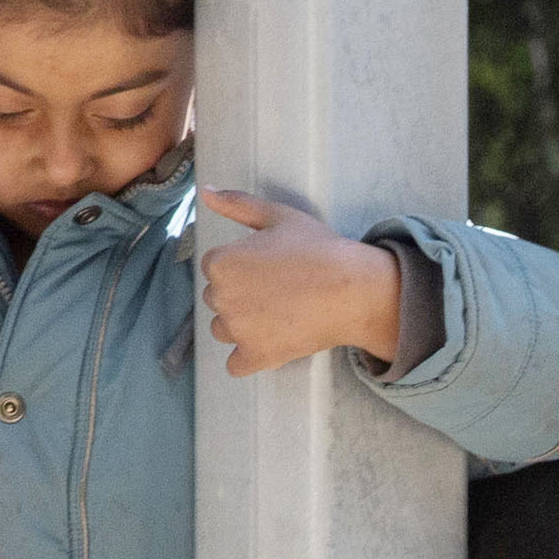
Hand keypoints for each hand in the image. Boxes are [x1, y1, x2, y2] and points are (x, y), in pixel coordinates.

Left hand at [198, 188, 402, 374]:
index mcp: (221, 262)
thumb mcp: (279, 216)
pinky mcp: (257, 356)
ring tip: (278, 316)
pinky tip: (269, 345)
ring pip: (224, 330)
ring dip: (242, 326)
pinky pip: (236, 365)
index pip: (215, 268)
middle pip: (218, 299)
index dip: (243, 267)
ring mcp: (238, 330)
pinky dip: (248, 358)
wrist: (354, 289)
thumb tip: (204, 193)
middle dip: (241, 296)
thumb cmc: (319, 249)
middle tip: (278, 291)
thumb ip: (237, 204)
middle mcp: (221, 297)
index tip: (269, 268)